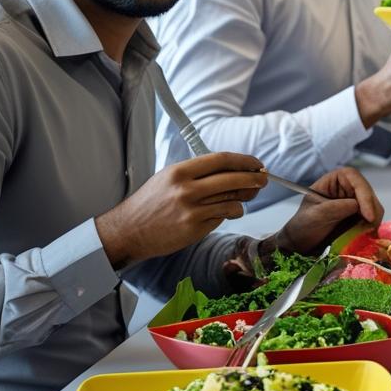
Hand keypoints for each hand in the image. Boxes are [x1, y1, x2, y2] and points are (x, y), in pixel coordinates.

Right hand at [95, 152, 268, 267]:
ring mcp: (191, 209)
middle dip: (254, 178)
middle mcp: (186, 189)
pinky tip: (224, 213)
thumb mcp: (169, 178)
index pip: (221, 160)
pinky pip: (223, 217)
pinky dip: (228, 214)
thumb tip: (234, 170)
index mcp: (180, 171)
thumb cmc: (150, 204)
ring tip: (241, 198)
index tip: (256, 163)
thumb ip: (199, 173)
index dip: (244, 161)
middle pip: (233, 178)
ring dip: (242, 199)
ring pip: (232, 200)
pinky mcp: (195, 227)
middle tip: (263, 179)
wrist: (128, 231)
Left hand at [271, 168, 384, 254]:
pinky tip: (365, 236)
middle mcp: (348, 188)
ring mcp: (356, 202)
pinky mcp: (360, 216)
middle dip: (371, 210)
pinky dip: (371, 228)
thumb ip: (333, 208)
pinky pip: (372, 219)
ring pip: (374, 207)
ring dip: (373, 221)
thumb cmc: (302, 225)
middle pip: (369, 193)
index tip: (367, 215)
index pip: (355, 179)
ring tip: (365, 234)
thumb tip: (356, 206)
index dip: (364, 194)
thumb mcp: (314, 215)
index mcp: (335, 180)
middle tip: (370, 228)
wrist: (301, 243)